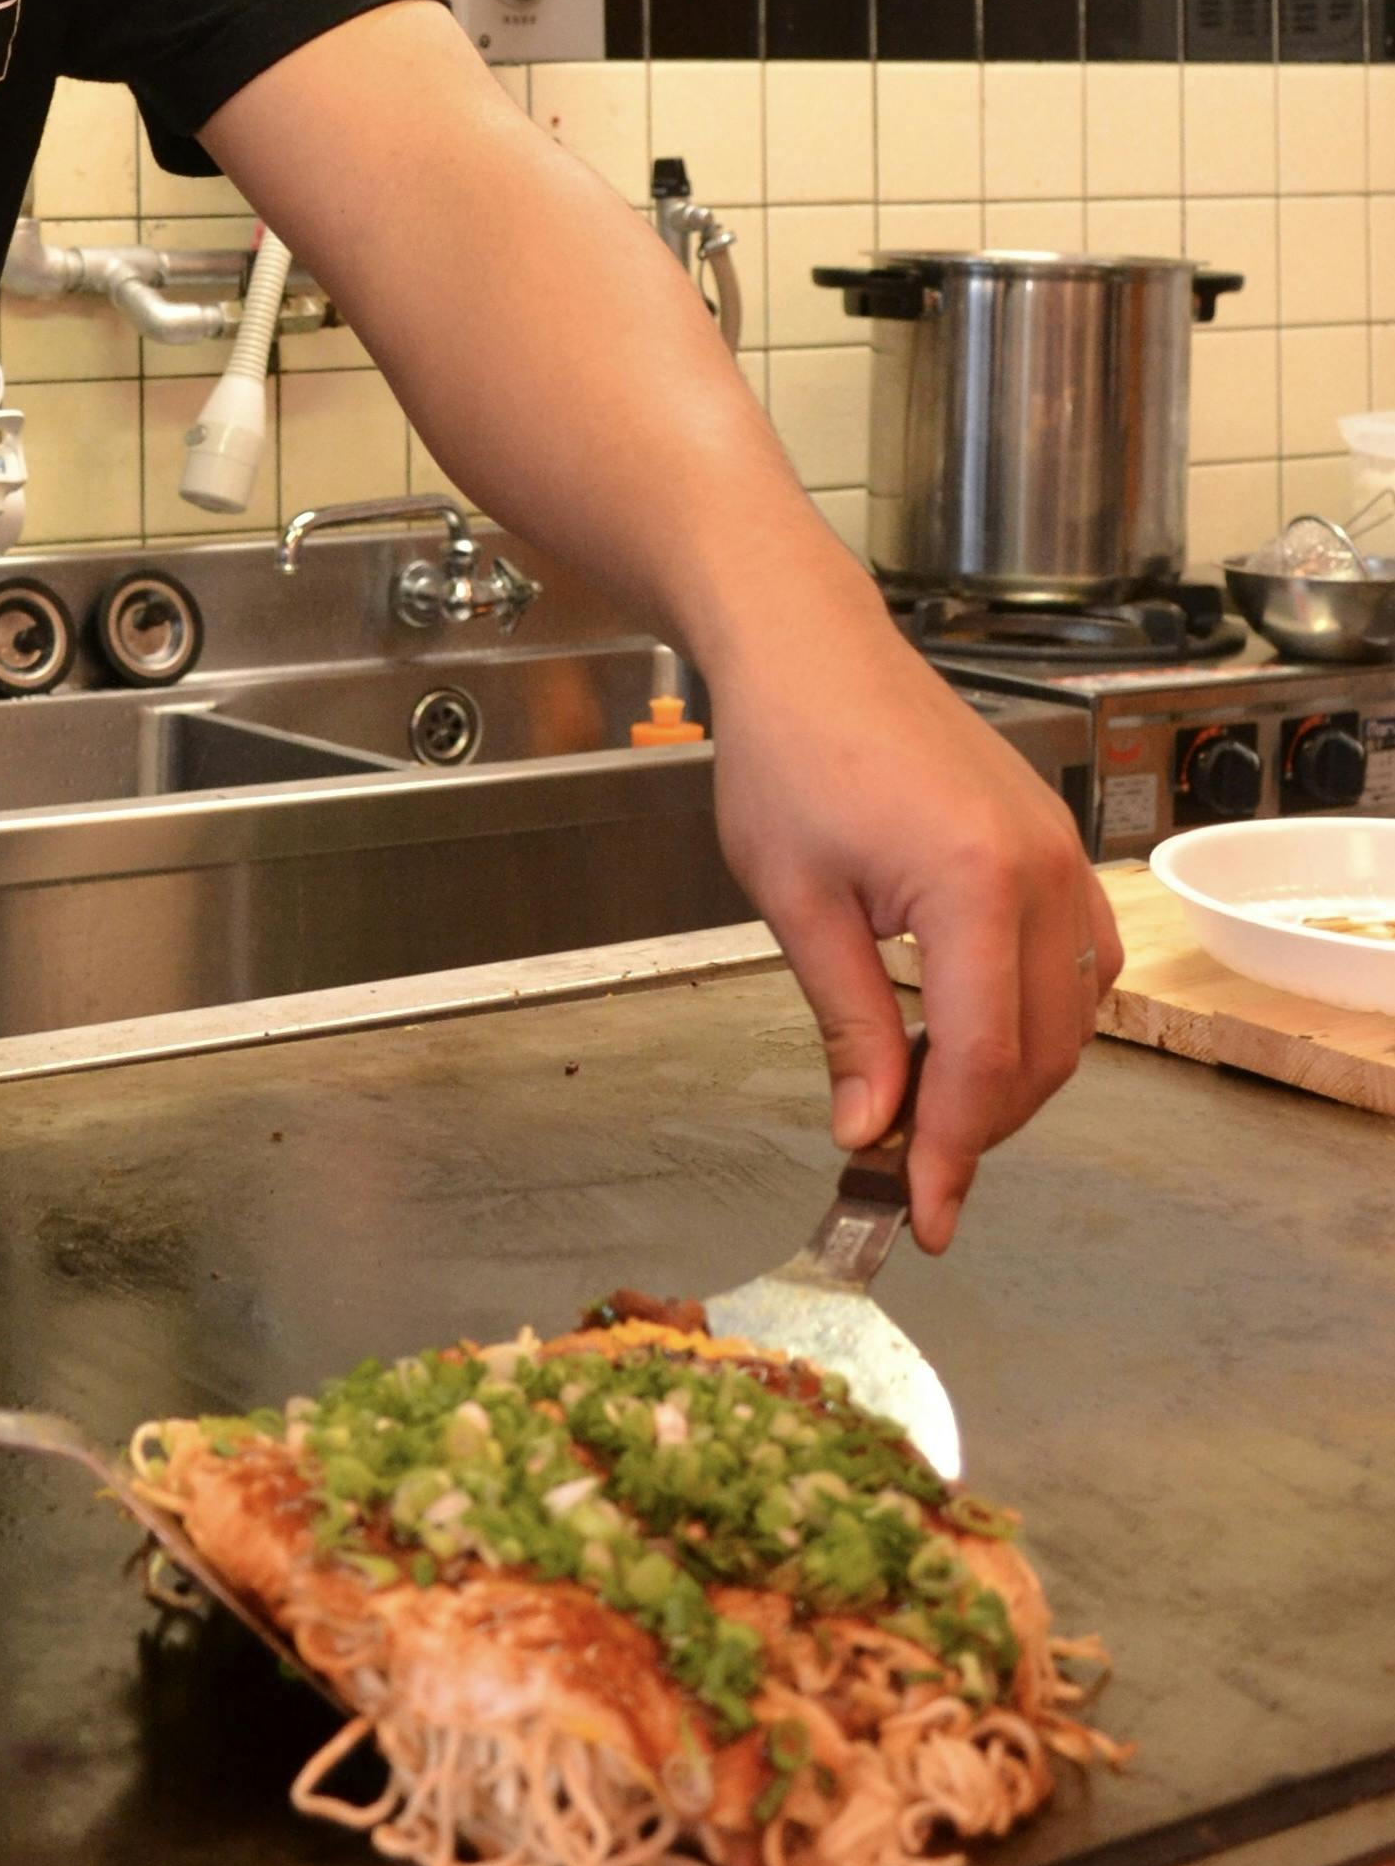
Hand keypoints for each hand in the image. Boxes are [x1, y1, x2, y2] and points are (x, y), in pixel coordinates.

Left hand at [704, 624, 1120, 1252]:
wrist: (810, 649)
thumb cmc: (787, 754)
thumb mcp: (795, 900)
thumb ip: (847, 1022)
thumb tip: (870, 1131)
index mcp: (974, 886)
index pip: (981, 1062)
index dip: (951, 1152)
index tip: (921, 1216)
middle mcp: (1043, 872)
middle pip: (1041, 1052)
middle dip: (981, 1125)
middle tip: (909, 1169)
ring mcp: (1062, 854)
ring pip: (1074, 1016)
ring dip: (1013, 1077)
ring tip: (930, 1109)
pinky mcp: (1057, 843)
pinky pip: (1080, 961)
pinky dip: (1038, 1016)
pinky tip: (970, 1034)